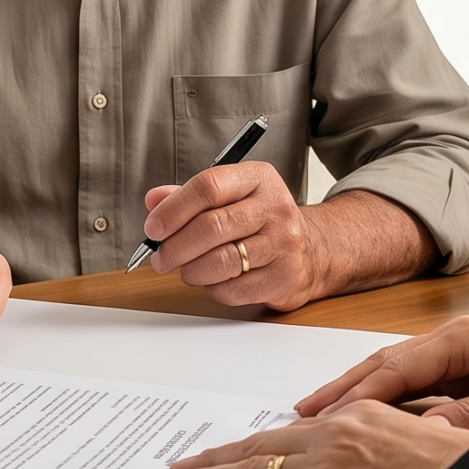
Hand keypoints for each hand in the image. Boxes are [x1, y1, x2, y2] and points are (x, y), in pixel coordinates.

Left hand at [141, 162, 323, 309]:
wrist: (314, 249)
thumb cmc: (261, 221)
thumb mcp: (231, 196)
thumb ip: (190, 197)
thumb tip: (154, 201)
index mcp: (257, 178)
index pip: (208, 187)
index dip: (173, 209)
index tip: (153, 227)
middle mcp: (274, 208)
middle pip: (211, 226)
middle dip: (175, 246)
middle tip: (160, 257)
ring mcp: (283, 244)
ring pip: (221, 262)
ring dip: (191, 270)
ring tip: (186, 270)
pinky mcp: (284, 278)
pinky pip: (234, 290)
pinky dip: (213, 289)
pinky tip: (212, 281)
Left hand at [158, 402, 468, 468]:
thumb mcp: (424, 438)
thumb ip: (389, 438)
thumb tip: (376, 450)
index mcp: (357, 416)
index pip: (292, 431)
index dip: (255, 443)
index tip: (231, 449)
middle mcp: (332, 437)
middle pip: (259, 446)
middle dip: (217, 457)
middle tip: (184, 463)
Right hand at [296, 316, 468, 433]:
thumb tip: (427, 433)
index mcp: (464, 339)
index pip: (398, 368)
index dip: (359, 394)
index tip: (325, 417)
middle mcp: (453, 338)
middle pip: (384, 363)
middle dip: (342, 388)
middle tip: (302, 412)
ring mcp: (457, 350)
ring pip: (394, 369)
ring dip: (357, 389)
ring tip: (319, 411)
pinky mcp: (465, 365)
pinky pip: (413, 379)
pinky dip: (383, 394)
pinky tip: (365, 410)